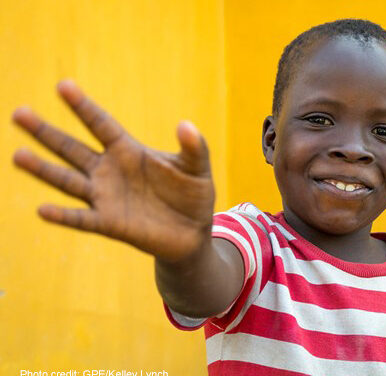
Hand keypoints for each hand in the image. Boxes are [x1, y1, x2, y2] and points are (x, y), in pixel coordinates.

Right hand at [12, 80, 214, 261]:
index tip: (62, 86)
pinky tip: (43, 210)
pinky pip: (82, 218)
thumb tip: (186, 125)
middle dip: (46, 132)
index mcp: (129, 151)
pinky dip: (64, 216)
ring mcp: (106, 197)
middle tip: (19, 113)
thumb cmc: (192, 194)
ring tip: (18, 155)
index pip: (101, 124)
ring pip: (69, 181)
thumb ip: (194, 147)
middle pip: (72, 148)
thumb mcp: (197, 168)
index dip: (83, 106)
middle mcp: (110, 171)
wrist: (192, 232)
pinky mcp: (110, 224)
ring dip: (44, 170)